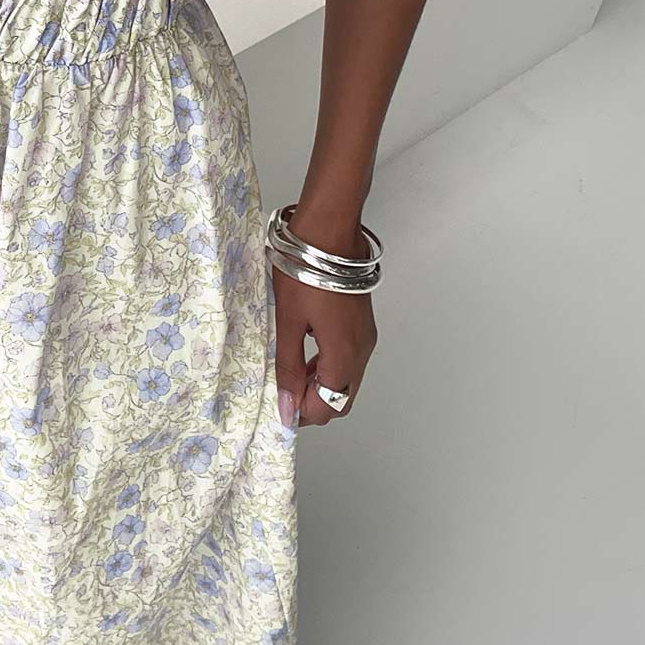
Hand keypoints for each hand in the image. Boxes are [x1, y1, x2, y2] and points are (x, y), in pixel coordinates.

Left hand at [272, 207, 378, 427]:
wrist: (329, 231)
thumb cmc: (305, 272)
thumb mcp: (288, 322)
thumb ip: (289, 368)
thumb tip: (287, 407)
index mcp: (345, 355)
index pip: (329, 406)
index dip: (303, 413)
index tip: (279, 407)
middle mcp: (362, 350)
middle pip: (342, 397)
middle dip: (314, 402)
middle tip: (284, 392)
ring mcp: (365, 337)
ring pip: (347, 379)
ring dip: (321, 385)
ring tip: (291, 374)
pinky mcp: (362, 324)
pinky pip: (349, 359)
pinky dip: (329, 367)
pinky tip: (307, 355)